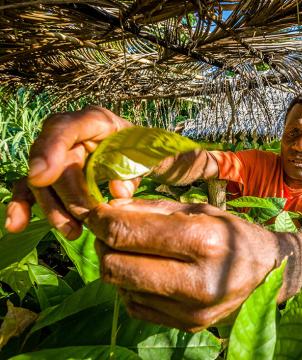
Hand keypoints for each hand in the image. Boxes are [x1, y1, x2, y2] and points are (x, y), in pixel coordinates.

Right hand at [5, 106, 138, 238]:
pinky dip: (24, 206)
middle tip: (84, 222)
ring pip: (42, 183)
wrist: (136, 152)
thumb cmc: (139, 150)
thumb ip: (133, 172)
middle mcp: (68, 133)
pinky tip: (17, 224)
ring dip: (53, 210)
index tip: (41, 178)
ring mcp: (56, 153)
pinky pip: (31, 189)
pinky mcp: (50, 173)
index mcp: (95, 120)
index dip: (50, 151)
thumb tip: (118, 192)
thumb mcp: (144, 158)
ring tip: (72, 232)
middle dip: (67, 199)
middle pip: (55, 167)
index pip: (65, 129)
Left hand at [87, 199, 281, 331]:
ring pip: (121, 288)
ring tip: (133, 251)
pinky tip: (148, 272)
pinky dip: (132, 286)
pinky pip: (136, 306)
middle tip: (110, 231)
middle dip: (103, 245)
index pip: (127, 233)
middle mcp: (196, 280)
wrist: (268, 271)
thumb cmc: (233, 233)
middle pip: (115, 266)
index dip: (100, 220)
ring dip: (117, 265)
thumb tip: (109, 209)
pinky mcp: (187, 326)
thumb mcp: (198, 210)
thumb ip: (152, 209)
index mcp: (202, 240)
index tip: (93, 211)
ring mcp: (191, 310)